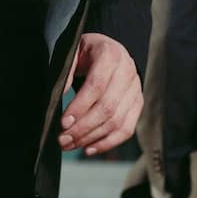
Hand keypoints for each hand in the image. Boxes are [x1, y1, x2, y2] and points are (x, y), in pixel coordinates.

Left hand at [58, 32, 141, 155]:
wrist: (109, 49)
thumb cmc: (87, 52)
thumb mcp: (73, 52)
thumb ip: (66, 71)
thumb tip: (58, 96)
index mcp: (110, 54)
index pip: (97, 85)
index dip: (80, 106)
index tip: (63, 122)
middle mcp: (127, 71)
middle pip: (107, 107)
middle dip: (83, 128)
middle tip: (62, 140)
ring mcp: (136, 89)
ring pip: (117, 122)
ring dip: (92, 138)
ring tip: (71, 145)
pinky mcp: (138, 104)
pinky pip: (126, 129)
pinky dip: (107, 143)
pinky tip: (89, 148)